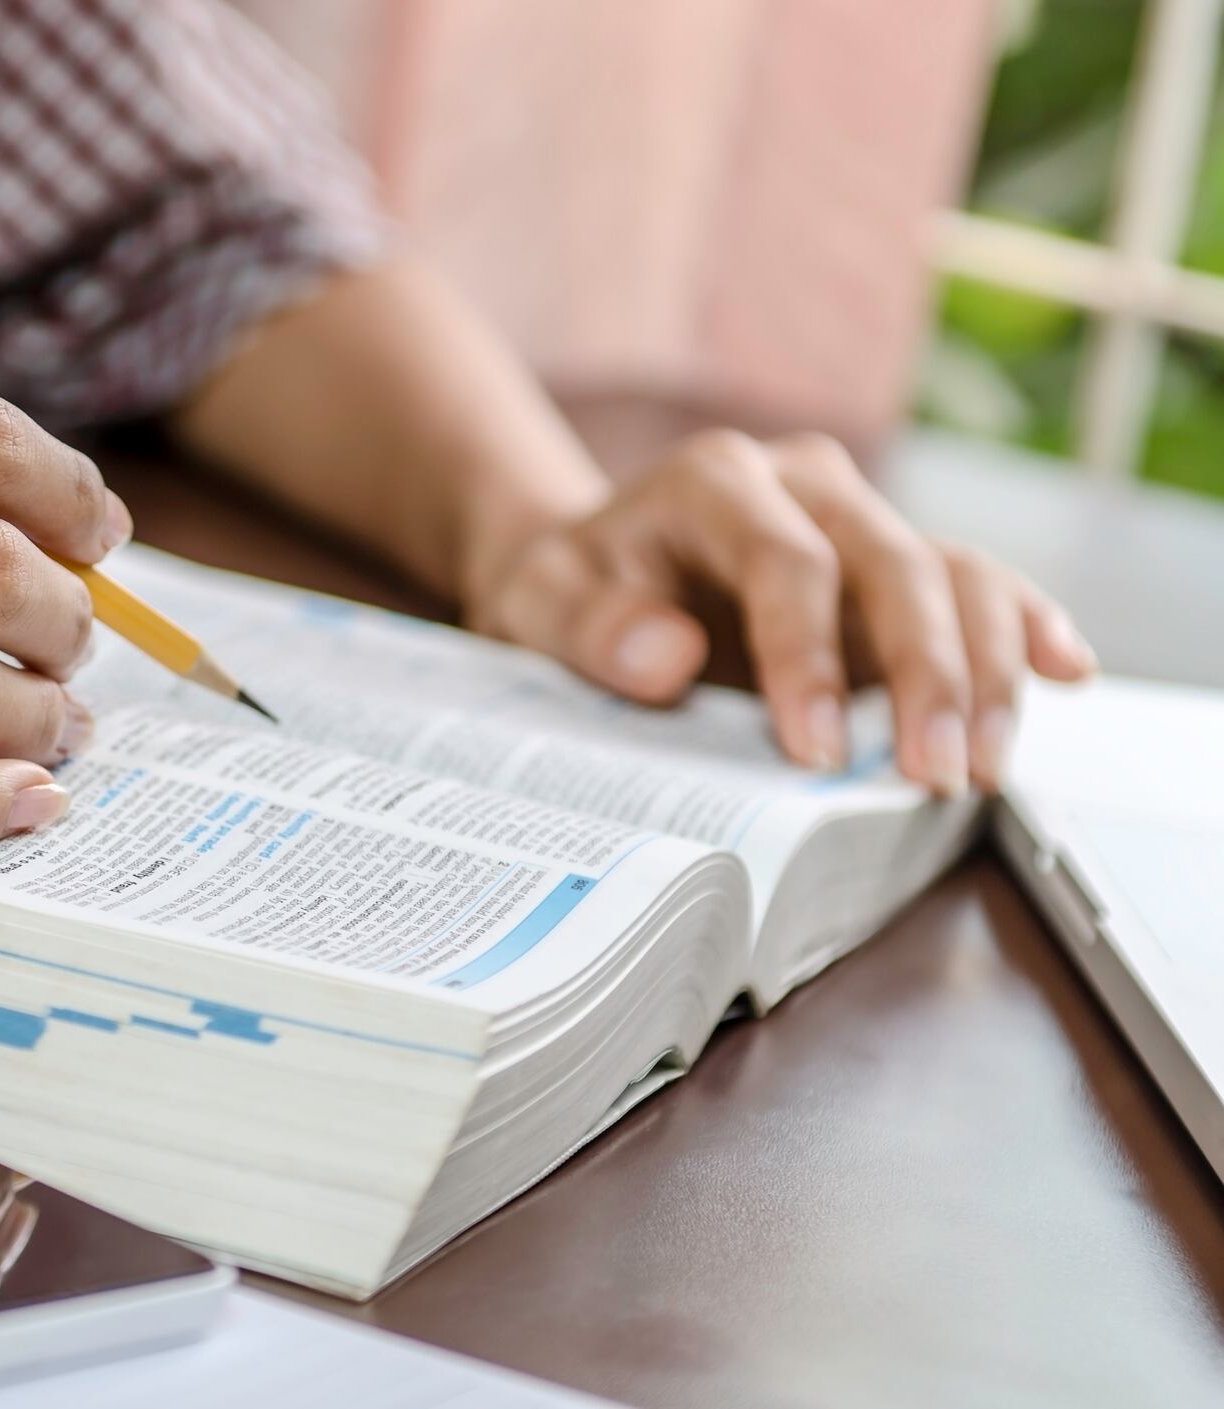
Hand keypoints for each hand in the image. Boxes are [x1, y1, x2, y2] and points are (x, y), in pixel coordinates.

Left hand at [459, 430, 1096, 792]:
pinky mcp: (893, 571)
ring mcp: (860, 523)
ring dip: (985, 671)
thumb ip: (589, 627)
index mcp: (714, 482)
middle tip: (933, 773)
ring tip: (983, 768)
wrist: (587, 572)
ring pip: (953, 575)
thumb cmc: (565, 592)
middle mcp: (805, 487)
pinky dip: (1023, 628)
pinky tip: (1064, 673)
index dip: (807, 656)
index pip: (786, 562)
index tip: (814, 751)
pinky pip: (977, 586)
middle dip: (925, 672)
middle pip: (894, 563)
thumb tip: (669, 658)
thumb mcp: (536, 607)